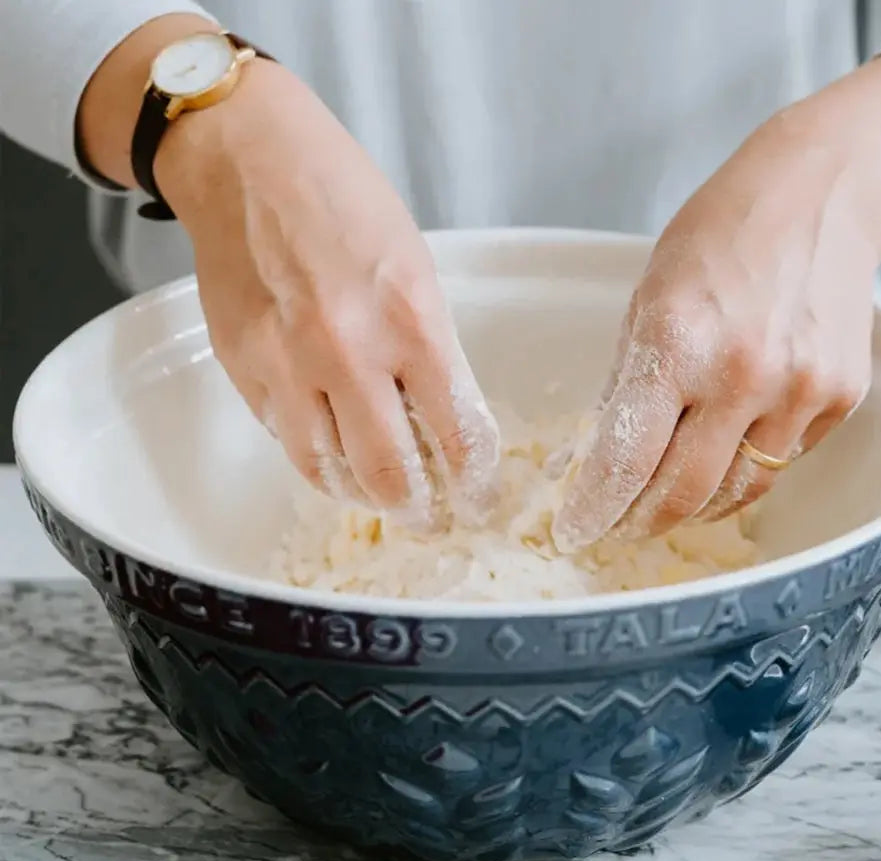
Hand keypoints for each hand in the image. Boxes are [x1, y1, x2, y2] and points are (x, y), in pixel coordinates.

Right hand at [156, 60, 498, 527]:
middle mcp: (347, 353)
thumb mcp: (416, 270)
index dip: (472, 480)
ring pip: (326, 471)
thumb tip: (439, 422)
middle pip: (388, 472)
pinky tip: (331, 447)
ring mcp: (287, 365)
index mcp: (410, 321)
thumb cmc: (344, 201)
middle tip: (427, 516)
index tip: (476, 496)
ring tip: (378, 494)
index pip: (456, 433)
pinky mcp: (242, 368)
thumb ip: (428, 350)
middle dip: (416, 508)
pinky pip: (284, 437)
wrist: (248, 160)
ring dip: (360, 493)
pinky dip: (313, 452)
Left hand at [552, 113, 877, 551]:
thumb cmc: (720, 239)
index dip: (594, 509)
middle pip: (684, 494)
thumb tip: (594, 462)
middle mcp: (744, 375)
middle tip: (619, 529)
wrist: (823, 195)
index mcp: (678, 343)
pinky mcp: (841, 398)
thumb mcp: (648, 301)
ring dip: (696, 506)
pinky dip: (747, 466)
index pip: (625, 460)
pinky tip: (730, 444)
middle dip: (642, 523)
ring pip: (738, 490)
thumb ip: (626, 387)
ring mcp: (800, 390)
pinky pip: (782, 460)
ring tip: (669, 500)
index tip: (575, 531)